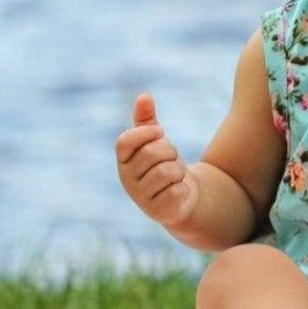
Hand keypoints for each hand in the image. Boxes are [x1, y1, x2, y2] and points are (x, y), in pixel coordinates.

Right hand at [115, 94, 197, 228]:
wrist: (182, 198)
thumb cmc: (166, 165)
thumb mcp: (157, 142)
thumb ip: (147, 120)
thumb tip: (144, 96)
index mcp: (124, 161)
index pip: (125, 142)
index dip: (145, 133)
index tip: (160, 132)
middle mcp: (127, 180)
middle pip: (152, 152)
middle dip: (171, 151)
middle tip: (173, 159)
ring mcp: (141, 198)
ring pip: (167, 171)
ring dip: (179, 171)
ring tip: (176, 176)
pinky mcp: (158, 211)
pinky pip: (176, 190)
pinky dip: (183, 188)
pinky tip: (179, 192)